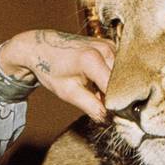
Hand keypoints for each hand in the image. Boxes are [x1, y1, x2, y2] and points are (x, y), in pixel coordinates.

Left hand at [0, 30, 114, 122]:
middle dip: (116, 97)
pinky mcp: (112, 46)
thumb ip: (92, 107)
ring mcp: (110, 45)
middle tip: (102, 106)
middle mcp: (105, 49)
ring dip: (114, 88)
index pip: (115, 90)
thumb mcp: (69, 93)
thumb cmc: (51, 68)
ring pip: (122, 76)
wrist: (42, 47)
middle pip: (122, 82)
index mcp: (92, 59)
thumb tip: (110, 119)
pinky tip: (97, 84)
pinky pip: (119, 68)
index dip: (116, 105)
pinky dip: (112, 80)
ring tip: (95, 93)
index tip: (112, 117)